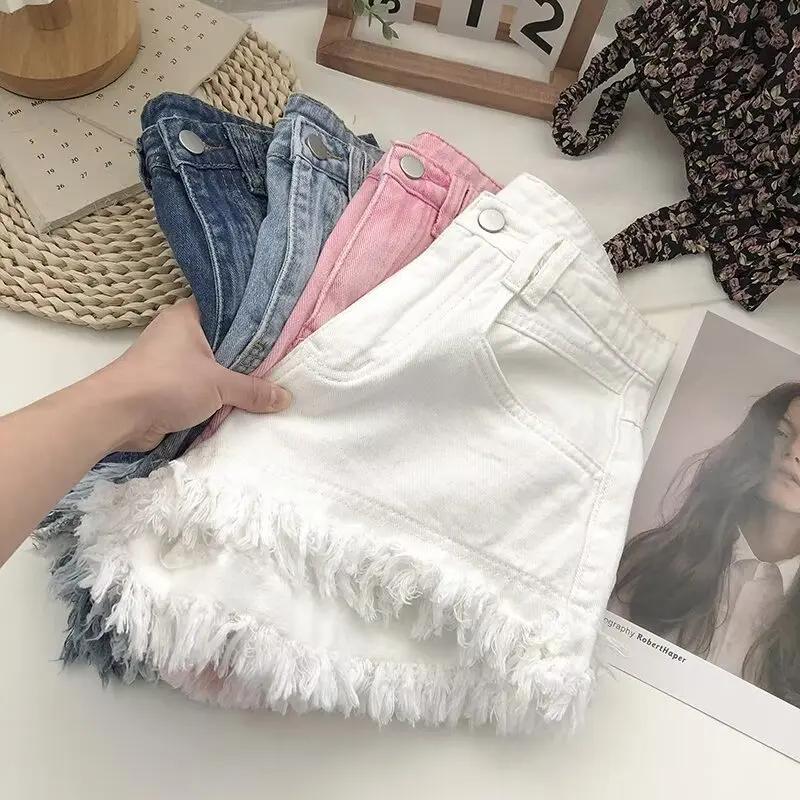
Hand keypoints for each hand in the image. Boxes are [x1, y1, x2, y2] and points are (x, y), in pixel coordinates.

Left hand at [98, 298, 290, 451]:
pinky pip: (201, 387)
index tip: (281, 332)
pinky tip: (242, 404)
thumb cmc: (167, 383)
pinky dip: (217, 397)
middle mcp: (179, 333)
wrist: (118, 415)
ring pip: (213, 367)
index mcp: (187, 316)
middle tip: (282, 363)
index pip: (228, 310)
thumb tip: (285, 398)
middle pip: (223, 342)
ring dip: (232, 380)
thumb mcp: (218, 384)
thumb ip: (253, 390)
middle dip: (248, 357)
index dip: (254, 321)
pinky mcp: (167, 385)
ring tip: (268, 385)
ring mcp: (171, 360)